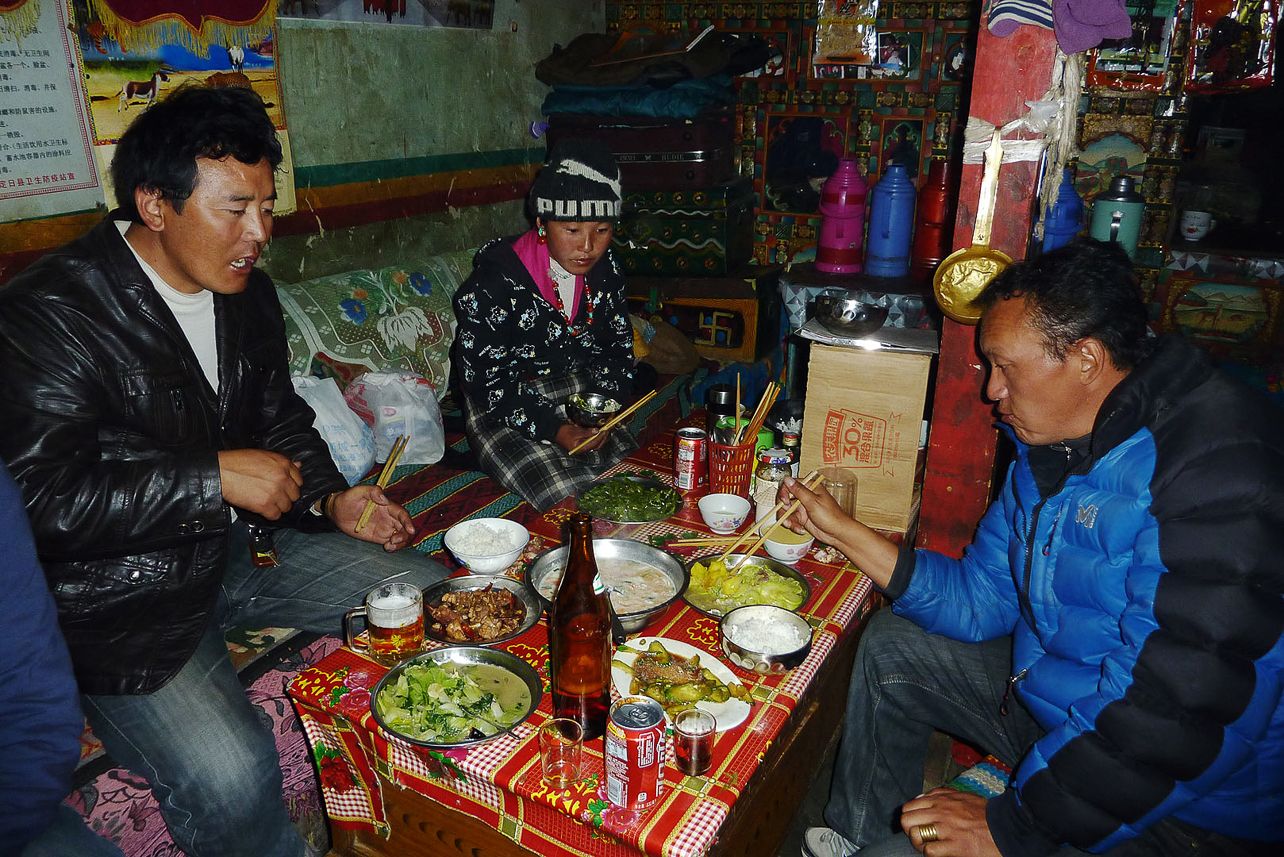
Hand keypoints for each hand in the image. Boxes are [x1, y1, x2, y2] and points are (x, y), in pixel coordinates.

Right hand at [219, 449, 302, 518]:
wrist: (221, 471)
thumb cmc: (237, 462)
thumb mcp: (263, 455)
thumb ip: (282, 463)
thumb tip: (298, 465)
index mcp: (282, 464)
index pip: (299, 479)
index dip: (291, 485)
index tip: (286, 488)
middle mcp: (282, 478)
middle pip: (294, 495)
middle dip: (285, 497)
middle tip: (274, 496)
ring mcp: (275, 492)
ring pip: (286, 507)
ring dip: (278, 506)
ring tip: (267, 502)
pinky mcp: (265, 505)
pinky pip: (275, 515)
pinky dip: (269, 514)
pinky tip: (263, 509)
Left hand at [327, 485, 414, 550]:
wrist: (337, 512)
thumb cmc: (347, 499)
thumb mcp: (358, 491)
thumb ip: (372, 491)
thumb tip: (385, 499)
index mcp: (387, 506)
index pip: (402, 514)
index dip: (408, 522)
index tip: (410, 530)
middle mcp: (389, 517)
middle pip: (405, 527)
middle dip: (405, 536)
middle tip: (393, 540)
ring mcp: (385, 527)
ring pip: (401, 536)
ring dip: (400, 543)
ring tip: (389, 546)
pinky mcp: (379, 537)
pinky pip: (392, 543)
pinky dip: (394, 547)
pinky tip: (387, 548)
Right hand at [556, 422, 607, 453]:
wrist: (554, 432)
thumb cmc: (562, 433)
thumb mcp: (575, 431)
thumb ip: (586, 432)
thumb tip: (596, 431)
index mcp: (580, 448)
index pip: (594, 443)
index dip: (601, 437)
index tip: (605, 430)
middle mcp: (582, 449)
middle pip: (596, 445)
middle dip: (603, 437)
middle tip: (608, 429)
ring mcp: (582, 446)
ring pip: (594, 442)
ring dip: (599, 436)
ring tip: (604, 429)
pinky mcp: (581, 442)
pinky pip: (590, 439)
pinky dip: (593, 434)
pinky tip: (595, 429)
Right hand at [777, 475, 898, 589]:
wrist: (838, 533)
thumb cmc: (831, 516)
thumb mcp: (813, 502)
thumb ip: (799, 491)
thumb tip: (787, 479)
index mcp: (809, 488)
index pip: (790, 485)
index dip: (784, 493)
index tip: (785, 502)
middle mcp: (805, 496)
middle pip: (785, 499)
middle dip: (783, 509)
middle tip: (786, 516)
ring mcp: (803, 507)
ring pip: (787, 511)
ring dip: (787, 519)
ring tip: (791, 525)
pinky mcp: (802, 518)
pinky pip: (791, 520)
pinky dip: (793, 525)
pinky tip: (800, 529)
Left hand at [899, 789, 999, 856]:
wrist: (1006, 827)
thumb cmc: (985, 813)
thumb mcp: (962, 796)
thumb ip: (941, 795)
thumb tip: (921, 798)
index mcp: (940, 800)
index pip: (909, 807)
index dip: (911, 818)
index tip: (918, 825)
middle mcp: (940, 813)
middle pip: (906, 820)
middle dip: (911, 830)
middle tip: (922, 837)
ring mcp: (946, 829)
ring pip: (914, 835)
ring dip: (919, 843)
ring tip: (930, 846)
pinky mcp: (955, 846)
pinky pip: (929, 851)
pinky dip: (931, 853)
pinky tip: (941, 852)